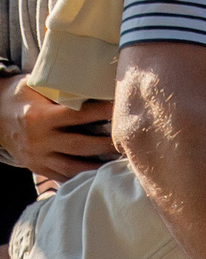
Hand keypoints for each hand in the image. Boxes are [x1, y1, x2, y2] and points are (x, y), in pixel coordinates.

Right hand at [0, 78, 114, 181]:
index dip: (102, 113)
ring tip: (121, 164)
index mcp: (40, 117)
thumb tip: (96, 80)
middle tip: (131, 143)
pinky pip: (62, 177)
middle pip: (80, 145)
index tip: (123, 110)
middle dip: (107, 145)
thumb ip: (62, 88)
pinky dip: (82, 178)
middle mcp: (39, 140)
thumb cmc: (21, 95)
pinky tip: (101, 177)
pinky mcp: (37, 167)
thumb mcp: (36, 85)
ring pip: (72, 167)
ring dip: (98, 168)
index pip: (78, 116)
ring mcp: (37, 157)